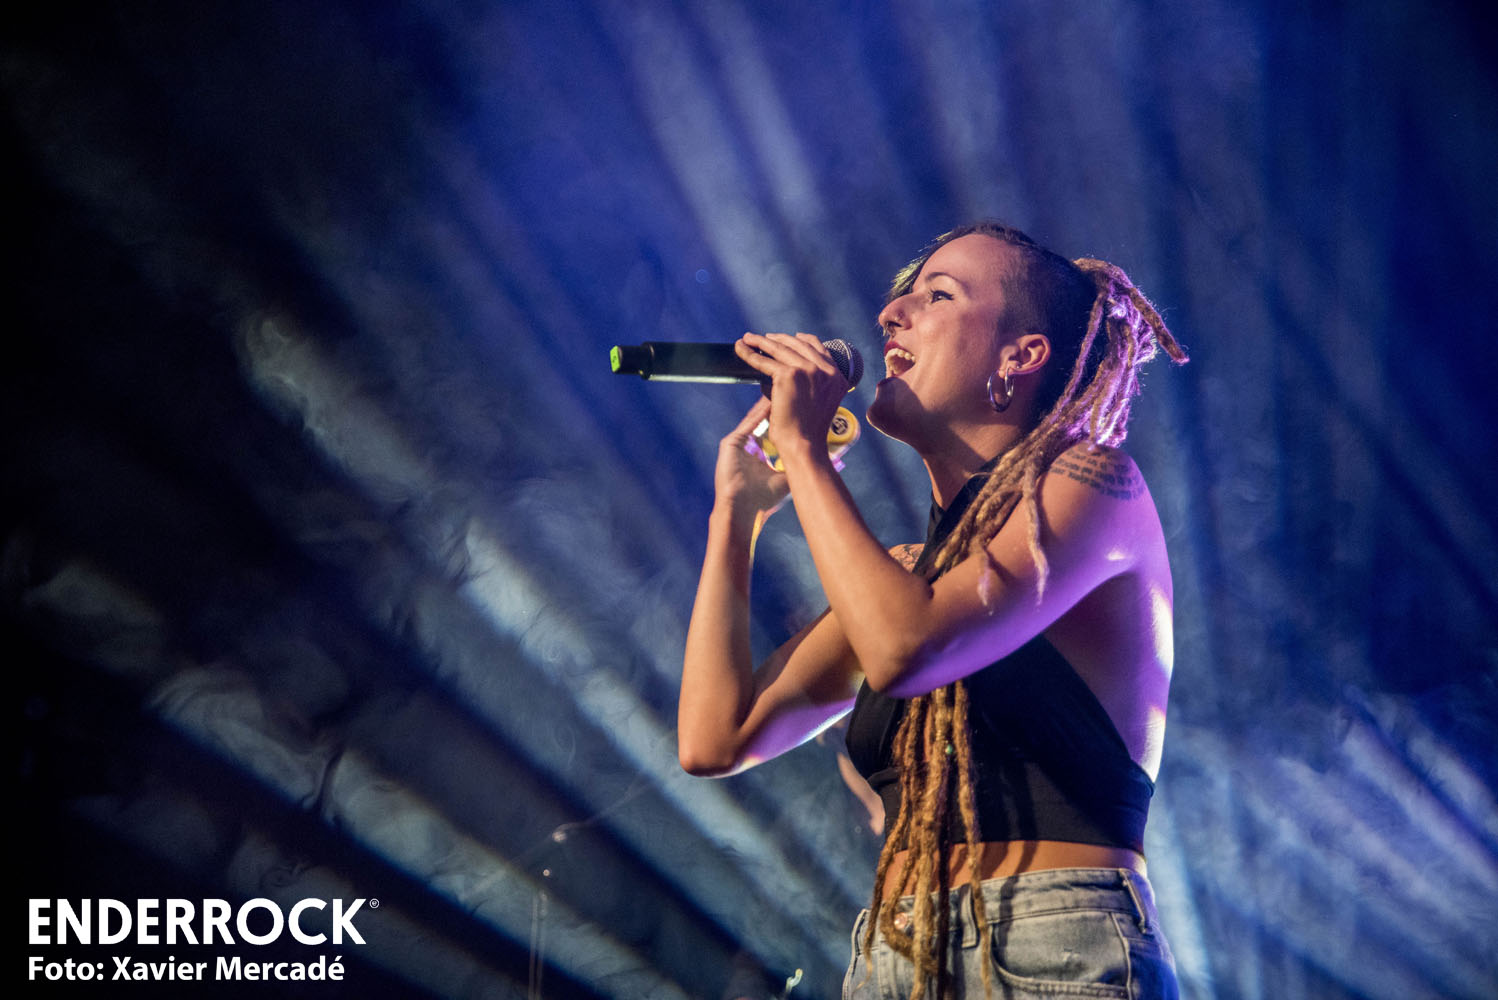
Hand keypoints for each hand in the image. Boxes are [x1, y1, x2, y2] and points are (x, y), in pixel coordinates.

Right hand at [713, 397, 789, 523]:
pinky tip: (769, 404)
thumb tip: (820, 460)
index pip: (771, 429)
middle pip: (761, 420)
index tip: (797, 406)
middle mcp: (746, 445)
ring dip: (767, 407)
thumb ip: (796, 466)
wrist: (741, 512)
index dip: (783, 417)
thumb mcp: (784, 478)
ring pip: (754, 419)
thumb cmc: (761, 500)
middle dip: (775, 407)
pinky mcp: (730, 444)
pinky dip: (757, 415)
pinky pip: (746, 425)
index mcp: (756, 453)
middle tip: (789, 392)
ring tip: (780, 391)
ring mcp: (736, 444)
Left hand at [734, 332, 848, 464]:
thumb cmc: (807, 431)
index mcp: (837, 376)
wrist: (804, 445)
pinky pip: (764, 361)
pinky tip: (741, 349)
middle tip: (761, 338)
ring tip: (747, 339)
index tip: (789, 337)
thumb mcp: (819, 401)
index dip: (801, 340)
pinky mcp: (789, 374)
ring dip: (760, 342)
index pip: (818, 348)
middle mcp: (826, 370)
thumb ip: (812, 383)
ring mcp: (809, 370)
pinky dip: (749, 354)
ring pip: (779, 349)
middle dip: (777, 339)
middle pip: (798, 345)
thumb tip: (784, 367)